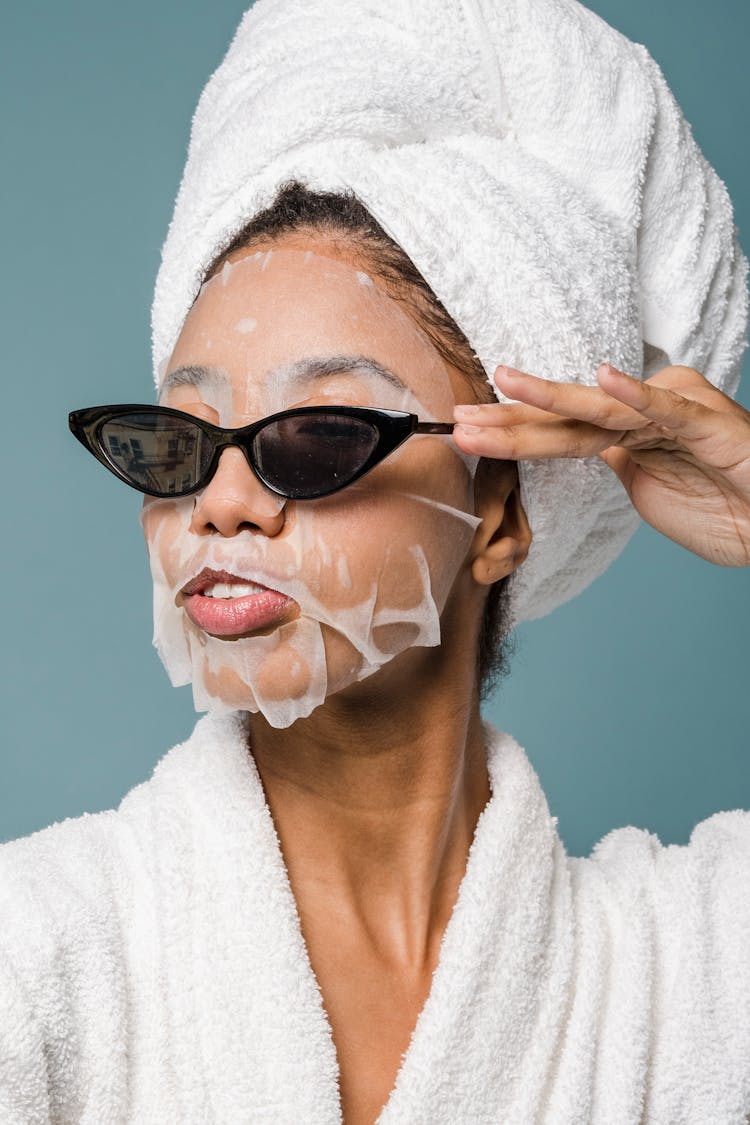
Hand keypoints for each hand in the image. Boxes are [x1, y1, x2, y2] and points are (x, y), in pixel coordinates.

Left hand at [453, 363, 749, 566]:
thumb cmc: (722, 507)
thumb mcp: (647, 487)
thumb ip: (615, 461)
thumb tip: (585, 447)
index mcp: (632, 429)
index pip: (561, 432)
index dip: (514, 432)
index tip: (465, 430)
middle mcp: (648, 412)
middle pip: (569, 417)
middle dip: (512, 419)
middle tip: (459, 417)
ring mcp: (676, 413)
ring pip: (602, 409)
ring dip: (550, 402)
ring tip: (504, 385)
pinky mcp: (707, 423)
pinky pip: (665, 409)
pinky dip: (635, 395)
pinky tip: (603, 377)